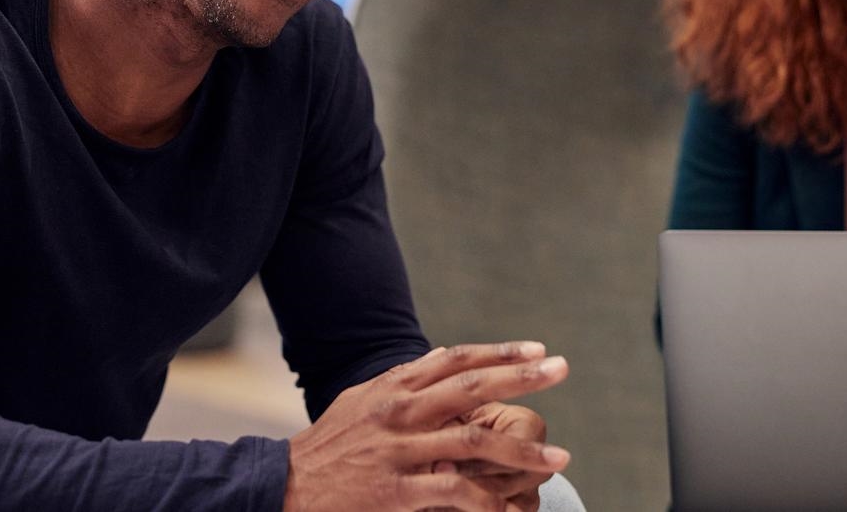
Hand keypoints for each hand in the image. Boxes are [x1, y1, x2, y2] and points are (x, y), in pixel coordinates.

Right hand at [283, 342, 569, 511]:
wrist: (285, 487)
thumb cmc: (329, 446)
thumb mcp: (361, 401)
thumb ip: (403, 382)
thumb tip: (443, 358)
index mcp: (392, 387)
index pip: (455, 360)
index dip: (499, 353)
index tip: (537, 350)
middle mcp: (398, 412)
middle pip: (471, 386)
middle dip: (522, 378)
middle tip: (561, 368)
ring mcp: (398, 452)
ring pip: (473, 441)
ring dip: (522, 449)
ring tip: (559, 456)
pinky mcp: (395, 493)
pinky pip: (455, 493)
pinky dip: (488, 500)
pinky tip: (512, 506)